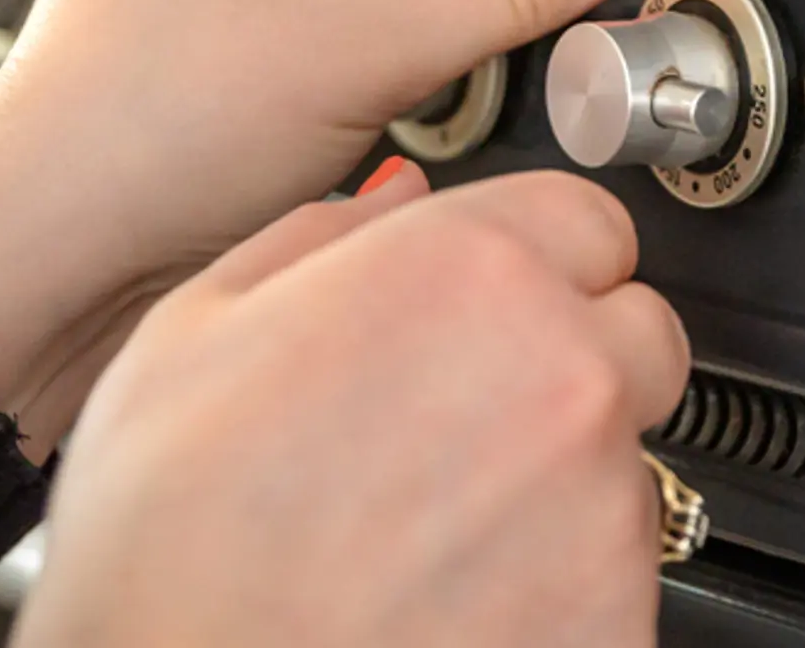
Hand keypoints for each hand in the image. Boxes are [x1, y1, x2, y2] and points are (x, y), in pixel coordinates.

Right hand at [9, 171, 689, 647]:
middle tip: (464, 426)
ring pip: (628, 461)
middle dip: (572, 365)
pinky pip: (620, 574)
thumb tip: (400, 199)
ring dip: (563, 482)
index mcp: (471, 274)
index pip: (594, 222)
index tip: (500, 305)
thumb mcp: (192, 330)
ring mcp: (605, 505)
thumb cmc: (167, 548)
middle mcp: (565, 375)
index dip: (540, 265)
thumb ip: (325, 236)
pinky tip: (455, 596)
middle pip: (637, 335)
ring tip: (431, 529)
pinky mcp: (622, 613)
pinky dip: (562, 586)